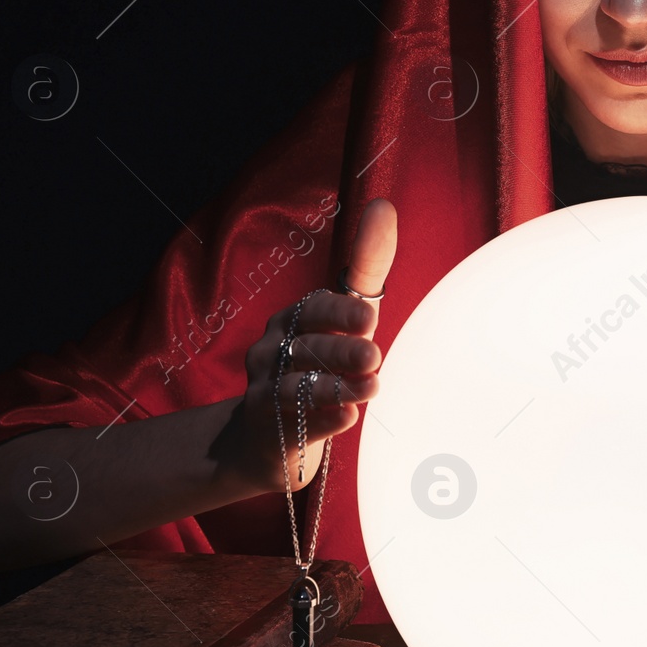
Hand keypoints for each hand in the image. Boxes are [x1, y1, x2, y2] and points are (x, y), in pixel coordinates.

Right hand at [231, 197, 396, 493]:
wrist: (263, 440)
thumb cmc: (315, 366)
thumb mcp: (343, 318)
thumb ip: (364, 268)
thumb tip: (383, 205)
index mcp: (292, 321)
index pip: (313, 308)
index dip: (340, 311)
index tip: (370, 314)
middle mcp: (273, 353)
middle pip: (308, 348)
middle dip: (341, 350)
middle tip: (374, 353)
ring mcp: (267, 395)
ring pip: (299, 388)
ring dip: (336, 386)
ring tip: (372, 386)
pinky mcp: (273, 436)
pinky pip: (299, 427)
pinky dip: (325, 422)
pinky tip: (349, 418)